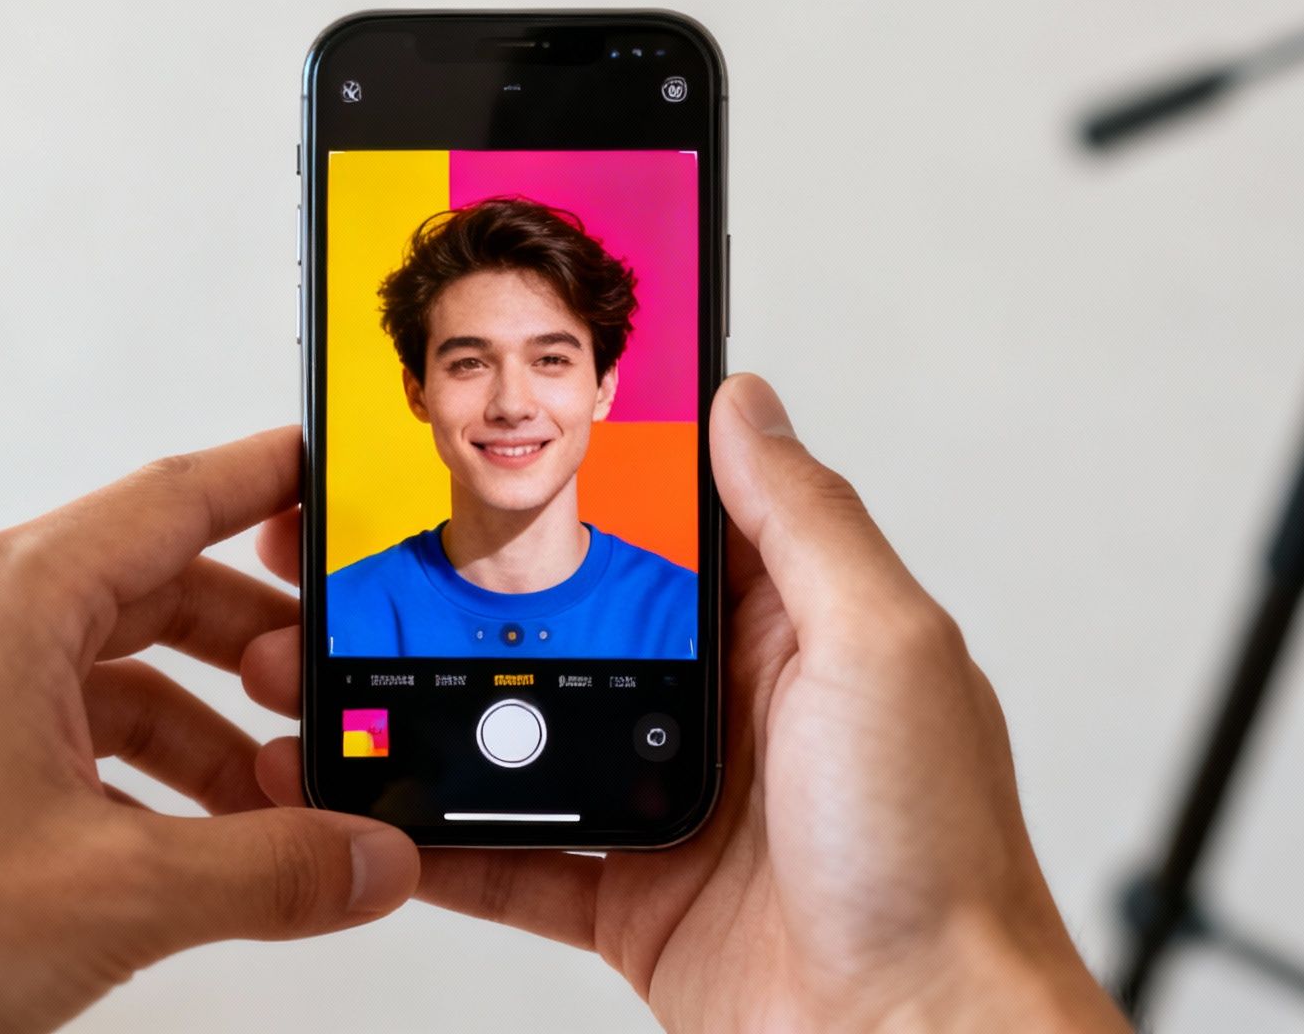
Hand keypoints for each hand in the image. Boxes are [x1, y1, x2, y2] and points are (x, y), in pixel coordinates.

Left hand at [0, 427, 419, 1033]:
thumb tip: (366, 858)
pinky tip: (160, 831)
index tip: (322, 473)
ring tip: (254, 798)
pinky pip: (37, 708)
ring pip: (91, 658)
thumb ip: (272, 868)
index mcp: (5, 600)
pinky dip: (114, 754)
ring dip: (185, 718)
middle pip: (143, 584)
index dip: (268, 484)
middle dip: (246, 647)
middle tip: (319, 694)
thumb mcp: (117, 894)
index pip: (175, 499)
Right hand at [248, 375, 1126, 1031]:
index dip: (609, 476)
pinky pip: (520, 858)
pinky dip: (448, 839)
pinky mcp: (634, 899)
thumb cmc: (937, 863)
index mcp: (797, 632)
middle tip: (399, 555)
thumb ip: (805, 524)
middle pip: (587, 628)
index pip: (686, 522)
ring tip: (366, 673)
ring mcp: (675, 806)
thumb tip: (744, 404)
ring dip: (451, 713)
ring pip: (535, 738)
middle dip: (494, 597)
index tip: (522, 435)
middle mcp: (733, 711)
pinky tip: (390, 808)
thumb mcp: (882, 650)